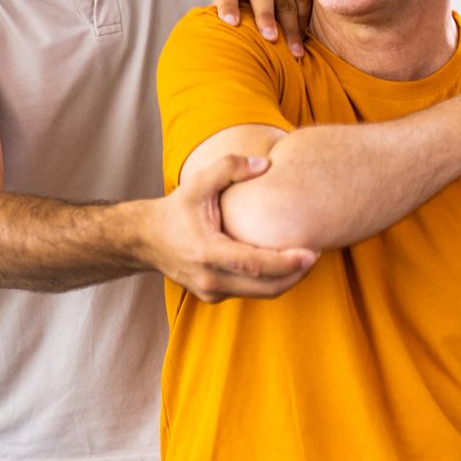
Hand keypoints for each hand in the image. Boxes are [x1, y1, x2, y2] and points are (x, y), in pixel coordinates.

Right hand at [143, 154, 316, 300]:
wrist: (145, 240)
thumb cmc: (175, 209)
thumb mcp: (197, 183)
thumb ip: (230, 168)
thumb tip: (265, 164)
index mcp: (207, 252)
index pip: (256, 265)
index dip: (288, 262)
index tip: (312, 252)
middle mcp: (209, 278)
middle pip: (266, 288)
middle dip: (296, 274)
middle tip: (315, 253)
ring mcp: (211, 291)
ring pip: (261, 294)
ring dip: (286, 279)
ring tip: (304, 258)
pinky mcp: (213, 296)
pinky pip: (250, 292)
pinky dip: (270, 281)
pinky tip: (281, 263)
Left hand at [214, 0, 311, 58]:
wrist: (275, 5)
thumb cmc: (248, 23)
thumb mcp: (238, 24)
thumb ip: (234, 31)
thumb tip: (228, 55)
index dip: (228, 6)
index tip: (232, 23)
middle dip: (265, 17)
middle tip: (270, 38)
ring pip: (285, 2)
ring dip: (292, 29)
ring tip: (295, 52)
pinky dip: (306, 19)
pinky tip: (306, 36)